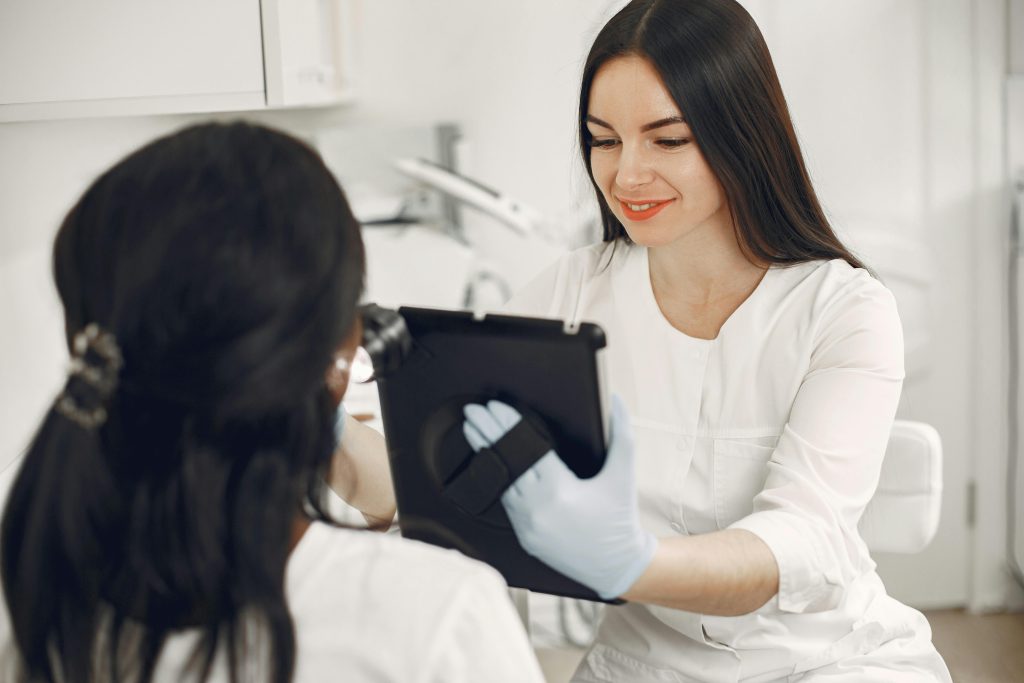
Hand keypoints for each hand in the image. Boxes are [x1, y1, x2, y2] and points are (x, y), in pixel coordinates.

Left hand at [462, 396, 655, 599]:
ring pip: (501, 482)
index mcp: (560, 489)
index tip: (494, 406)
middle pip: (507, 462)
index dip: (508, 424)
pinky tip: (488, 464)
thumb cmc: (620, 517)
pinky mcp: (525, 538)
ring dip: (486, 455)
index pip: (526, 448)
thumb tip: (615, 399)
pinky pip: (506, 504)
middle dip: (487, 432)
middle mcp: (538, 508)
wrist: (617, 566)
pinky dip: (497, 481)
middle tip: (472, 411)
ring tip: (472, 431)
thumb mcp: (623, 474)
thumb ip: (622, 434)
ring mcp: (529, 525)